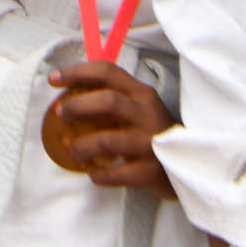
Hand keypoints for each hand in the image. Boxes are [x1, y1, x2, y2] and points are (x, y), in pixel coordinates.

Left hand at [48, 61, 178, 199]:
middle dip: (78, 105)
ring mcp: (151, 143)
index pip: (107, 72)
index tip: (53, 78)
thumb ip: (110, 99)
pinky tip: (93, 173)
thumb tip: (66, 97)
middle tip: (60, 114)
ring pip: (108, 140)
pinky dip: (99, 174)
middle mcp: (147, 114)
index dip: (77, 72)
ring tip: (72, 150)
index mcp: (141, 94)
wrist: (192, 165)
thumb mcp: (137, 108)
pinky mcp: (151, 171)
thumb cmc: (151, 132)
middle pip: (108, 101)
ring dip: (82, 145)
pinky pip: (116, 174)